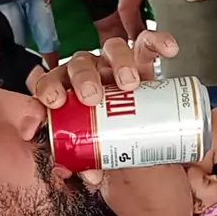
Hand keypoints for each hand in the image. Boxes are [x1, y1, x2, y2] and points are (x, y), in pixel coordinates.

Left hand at [34, 36, 178, 185]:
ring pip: (112, 49)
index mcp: (67, 93)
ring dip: (119, 62)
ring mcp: (113, 65)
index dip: (48, 88)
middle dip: (83, 78)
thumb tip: (91, 173)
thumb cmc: (107, 140)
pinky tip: (168, 50)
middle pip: (79, 64)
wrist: (136, 135)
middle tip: (93, 97)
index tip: (54, 102)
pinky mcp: (140, 60)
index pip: (49, 83)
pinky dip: (157, 42)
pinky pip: (147, 44)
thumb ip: (89, 163)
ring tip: (130, 84)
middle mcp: (88, 74)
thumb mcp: (94, 153)